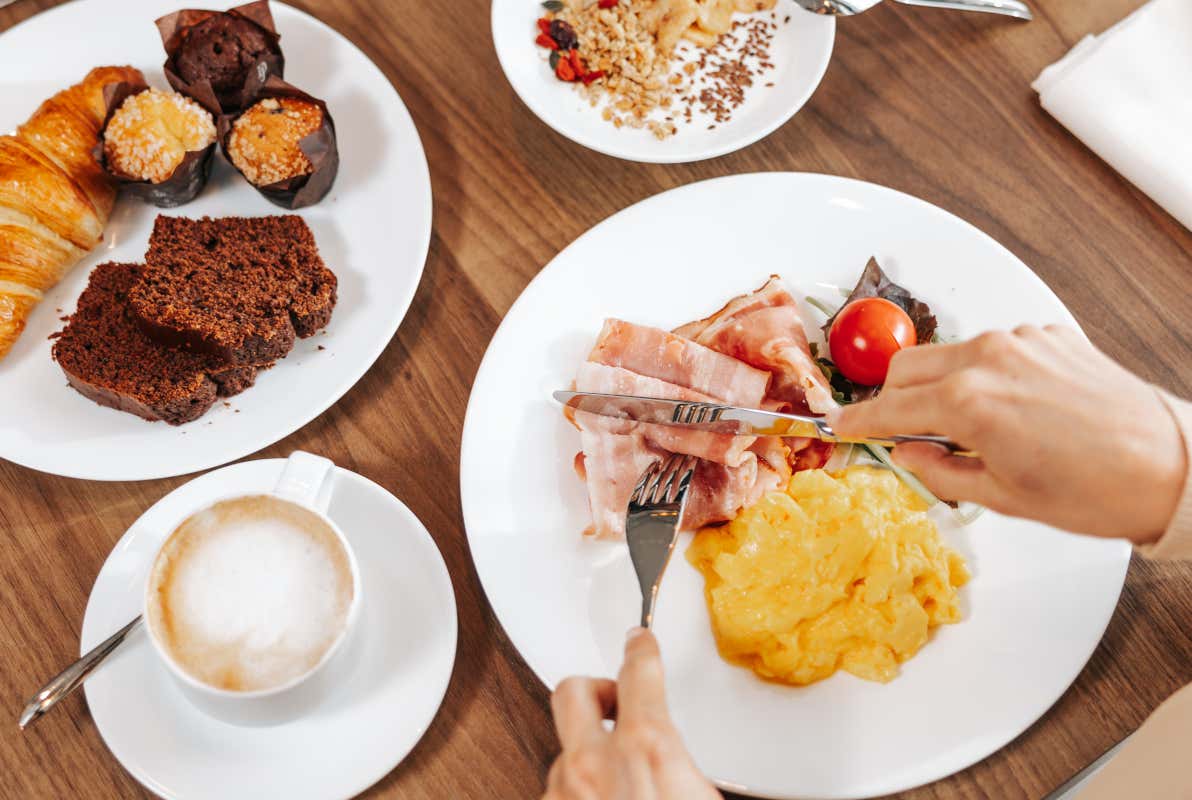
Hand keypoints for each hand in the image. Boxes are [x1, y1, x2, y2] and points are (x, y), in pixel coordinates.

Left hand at [543, 628, 719, 799]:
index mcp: (646, 749)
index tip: (639, 642)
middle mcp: (593, 764)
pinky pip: (558, 787)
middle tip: (614, 702)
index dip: (640, 651)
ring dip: (588, 754)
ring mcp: (563, 790)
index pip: (639, 674)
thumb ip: (684, 765)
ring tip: (616, 777)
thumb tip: (688, 769)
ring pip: (565, 748)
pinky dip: (579, 791)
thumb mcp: (704, 797)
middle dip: (595, 688)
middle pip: (574, 690)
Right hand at [829, 325, 1186, 543]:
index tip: (842, 425)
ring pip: (949, 353)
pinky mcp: (1049, 335)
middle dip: (893, 396)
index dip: (859, 422)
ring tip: (969, 425)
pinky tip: (1012, 406)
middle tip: (902, 429)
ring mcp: (1020, 341)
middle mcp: (988, 359)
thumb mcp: (1001, 497)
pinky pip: (995, 348)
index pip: (888, 408)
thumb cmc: (1094, 490)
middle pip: (906, 366)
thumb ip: (940, 471)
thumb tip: (910, 455)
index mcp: (967, 403)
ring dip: (941, 383)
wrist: (1169, 466)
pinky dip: (986, 372)